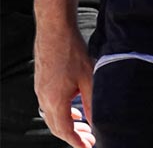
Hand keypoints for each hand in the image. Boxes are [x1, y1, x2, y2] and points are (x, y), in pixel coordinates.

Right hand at [34, 26, 93, 147]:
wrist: (54, 31)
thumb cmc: (72, 52)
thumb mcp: (89, 78)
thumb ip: (92, 102)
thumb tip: (96, 121)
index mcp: (55, 101)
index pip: (64, 130)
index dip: (76, 142)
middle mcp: (44, 98)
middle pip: (56, 126)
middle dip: (73, 136)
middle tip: (88, 140)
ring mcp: (41, 90)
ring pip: (53, 116)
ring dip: (67, 124)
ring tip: (83, 128)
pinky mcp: (42, 82)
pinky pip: (50, 105)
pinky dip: (62, 112)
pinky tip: (74, 110)